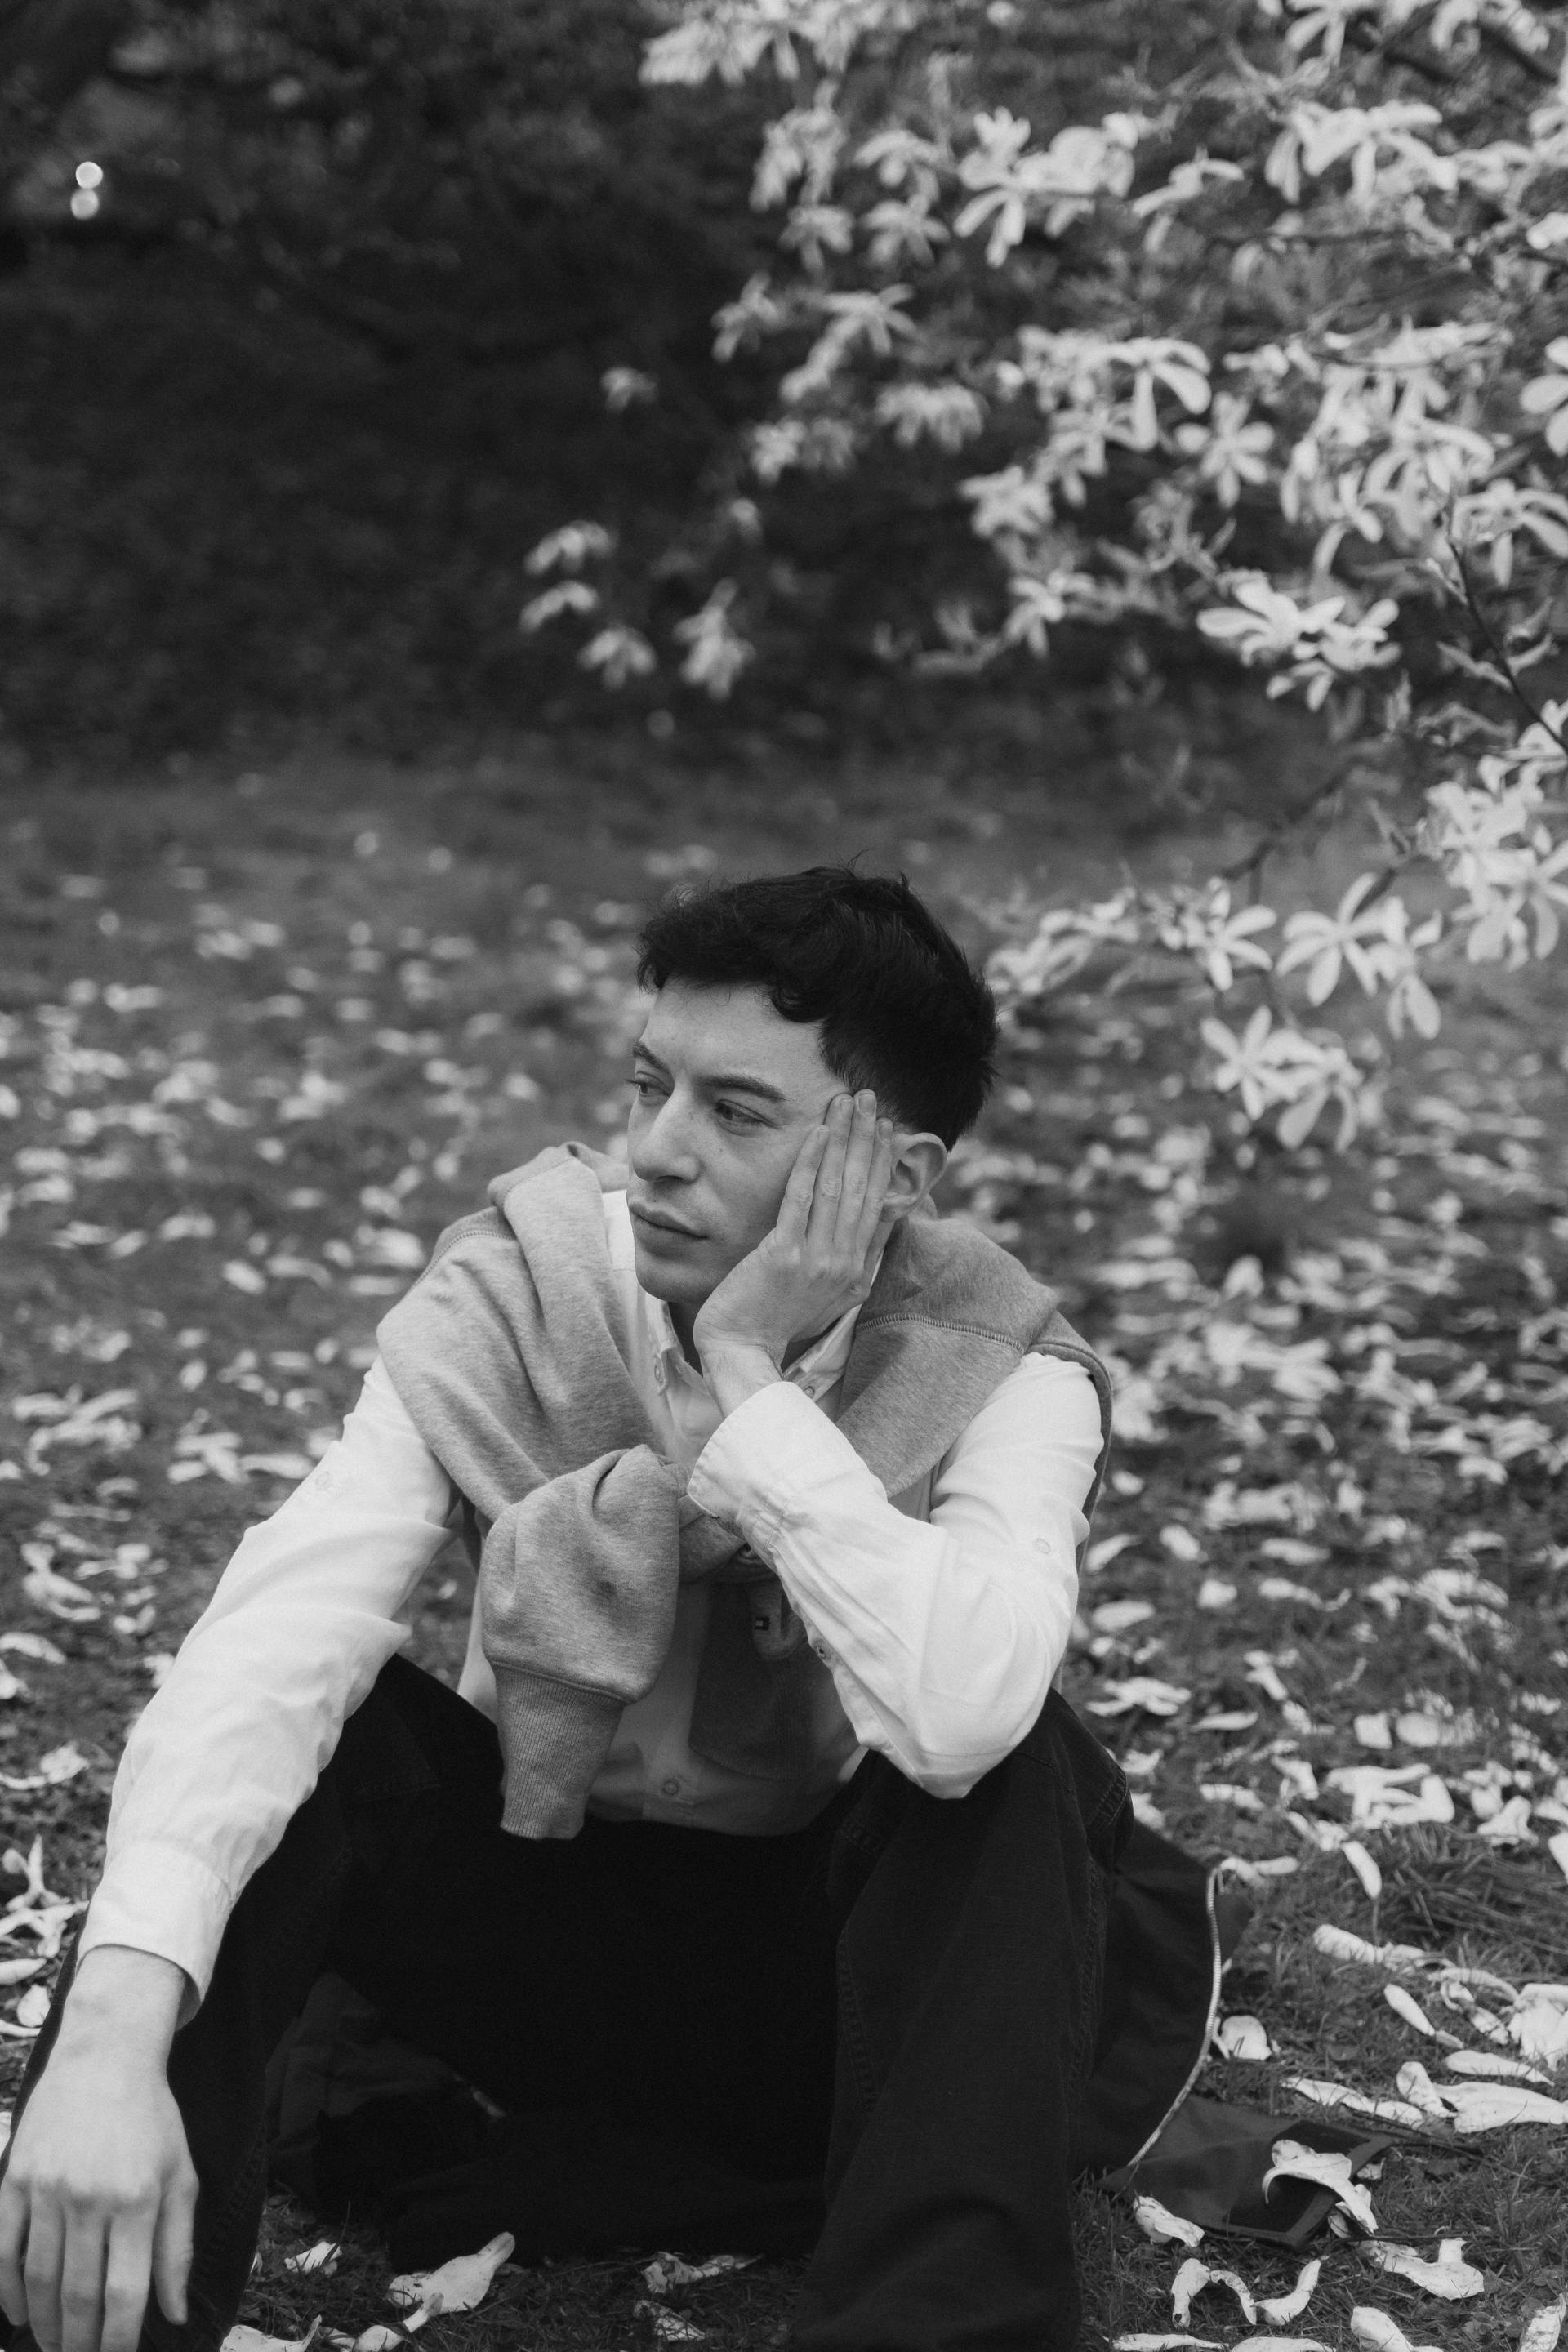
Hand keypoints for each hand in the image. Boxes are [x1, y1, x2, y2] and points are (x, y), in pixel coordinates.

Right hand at [0, 1952, 195, 2351]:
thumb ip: (175, 2248)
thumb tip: (173, 2314)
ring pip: (40, 2279)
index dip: (119, 2338)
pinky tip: (18, 2315)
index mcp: (137, 2199)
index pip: (124, 2292)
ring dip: (44, 2324)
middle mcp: (90, 2197)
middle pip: (78, 2294)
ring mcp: (47, 2189)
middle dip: (79, 2341)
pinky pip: (5, 2251)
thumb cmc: (151, 2121)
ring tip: (52, 2347)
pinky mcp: (15, 2180)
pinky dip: (8, 2291)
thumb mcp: (180, 2176)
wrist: (104, 2059)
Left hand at [694, 1091, 895, 1394]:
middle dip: (867, 1137)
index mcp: (855, 1268)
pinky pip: (800, 1200)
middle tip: (871, 1098)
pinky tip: (816, 1134)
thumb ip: (855, 1259)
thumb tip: (880, 1224)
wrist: (743, 1350)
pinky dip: (810, 1164)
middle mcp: (843, 1262)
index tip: (886, 1127)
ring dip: (842, 1139)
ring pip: (835, 1187)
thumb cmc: (778, 1320)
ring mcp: (815, 1259)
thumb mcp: (832, 1295)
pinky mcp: (783, 1256)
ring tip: (846, 1102)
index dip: (882, 1160)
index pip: (877, 1202)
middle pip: (860, 1186)